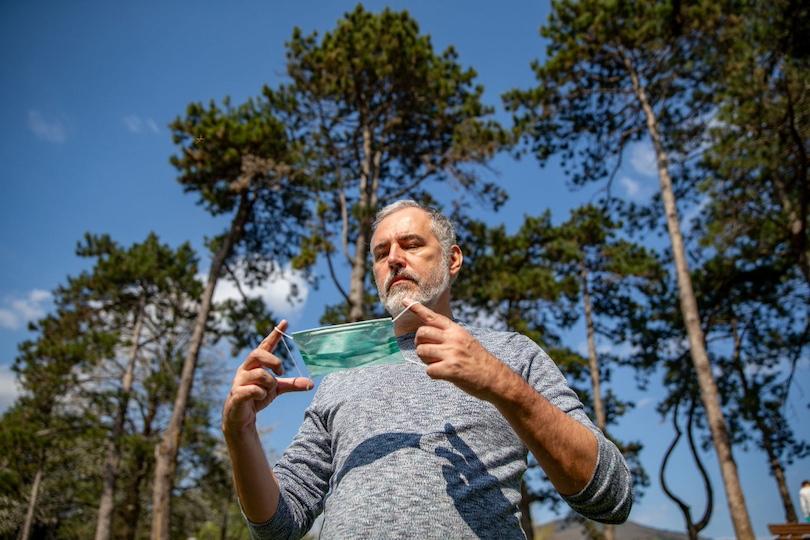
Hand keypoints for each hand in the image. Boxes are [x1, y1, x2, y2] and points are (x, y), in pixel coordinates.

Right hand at [222, 320, 312, 434]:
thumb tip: (311, 383)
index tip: (285, 322)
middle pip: (258, 353)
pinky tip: (260, 397)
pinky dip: (261, 393)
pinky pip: (252, 390)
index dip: (274, 334)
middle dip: (273, 361)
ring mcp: (239, 381)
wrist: (240, 418)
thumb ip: (291, 384)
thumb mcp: (276, 389)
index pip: (265, 345)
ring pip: (259, 374)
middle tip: (281, 371)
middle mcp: (245, 369)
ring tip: (269, 390)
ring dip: (270, 383)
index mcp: (255, 364)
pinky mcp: (236, 394)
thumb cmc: (256, 397)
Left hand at [404, 297, 516, 400]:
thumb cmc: (477, 360)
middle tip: (429, 352)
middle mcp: (453, 339)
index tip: (405, 301)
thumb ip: (448, 335)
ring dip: (426, 360)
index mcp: (456, 330)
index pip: (432, 317)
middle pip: (421, 334)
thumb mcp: (465, 340)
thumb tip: (425, 335)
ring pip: (421, 352)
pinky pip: (428, 370)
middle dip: (420, 344)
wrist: (495, 378)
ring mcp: (451, 353)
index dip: (417, 308)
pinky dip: (434, 374)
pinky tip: (445, 375)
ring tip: (439, 364)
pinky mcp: (451, 369)